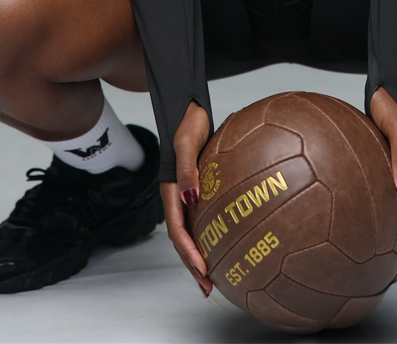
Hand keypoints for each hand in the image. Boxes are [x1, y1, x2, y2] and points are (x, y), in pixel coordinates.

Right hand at [160, 100, 212, 296]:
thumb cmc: (188, 123)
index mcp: (170, 191)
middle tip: (207, 287)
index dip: (188, 252)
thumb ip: (187, 169)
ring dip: (198, 255)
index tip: (202, 269)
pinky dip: (210, 234)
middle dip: (192, 264)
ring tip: (214, 276)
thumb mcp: (187, 142)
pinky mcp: (199, 189)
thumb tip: (192, 197)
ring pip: (190, 231)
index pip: (177, 230)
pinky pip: (203, 217)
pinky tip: (225, 241)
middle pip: (182, 238)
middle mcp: (178, 197)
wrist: (190, 109)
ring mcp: (187, 195)